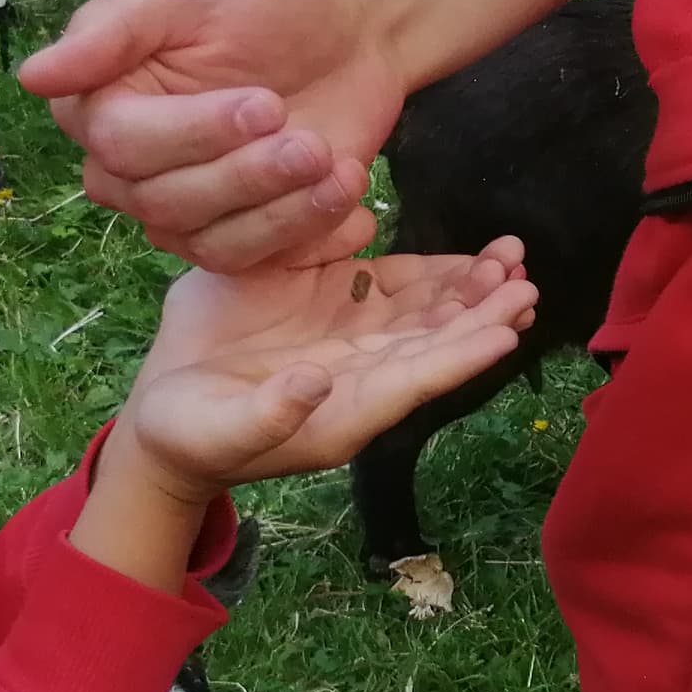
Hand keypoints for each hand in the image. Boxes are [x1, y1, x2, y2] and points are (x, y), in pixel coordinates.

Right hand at [18, 0, 401, 268]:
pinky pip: (254, 261)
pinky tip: (347, 192)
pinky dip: (306, 233)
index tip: (266, 104)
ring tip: (333, 164)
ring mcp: (185, 207)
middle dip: (245, 174)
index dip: (195, 134)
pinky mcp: (239, 234)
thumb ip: (110, 28)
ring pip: (207, 241)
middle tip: (307, 140)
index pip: (122, 145)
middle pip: (163, 202)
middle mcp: (129, 165)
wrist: (349, 23)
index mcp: (101, 101)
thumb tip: (32, 76)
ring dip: (279, 209)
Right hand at [76, 248, 540, 581]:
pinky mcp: (327, 295)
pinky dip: (430, 267)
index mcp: (348, 412)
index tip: (507, 332)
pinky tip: (469, 252)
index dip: (462, 356)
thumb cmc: (193, 438)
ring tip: (510, 255)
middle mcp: (364, 372)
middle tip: (524, 282)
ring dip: (469, 285)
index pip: (417, 381)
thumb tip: (314, 382)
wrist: (166, 417)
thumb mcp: (223, 431)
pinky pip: (390, 279)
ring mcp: (350, 333)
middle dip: (483, 313)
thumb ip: (270, 414)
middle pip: (436, 341)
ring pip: (424, 309)